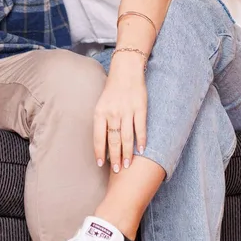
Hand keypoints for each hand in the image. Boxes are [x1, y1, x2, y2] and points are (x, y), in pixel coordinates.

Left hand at [93, 55, 147, 172]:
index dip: (100, 152)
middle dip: (115, 157)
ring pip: (127, 137)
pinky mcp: (140, 108)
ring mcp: (127, 111)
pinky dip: (141, 140)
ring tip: (127, 165)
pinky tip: (141, 151)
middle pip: (114, 140)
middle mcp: (113, 113)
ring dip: (127, 153)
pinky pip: (140, 128)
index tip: (101, 164)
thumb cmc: (112, 91)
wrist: (125, 71)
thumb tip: (102, 144)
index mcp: (100, 112)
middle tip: (116, 170)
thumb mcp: (101, 104)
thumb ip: (101, 122)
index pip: (98, 137)